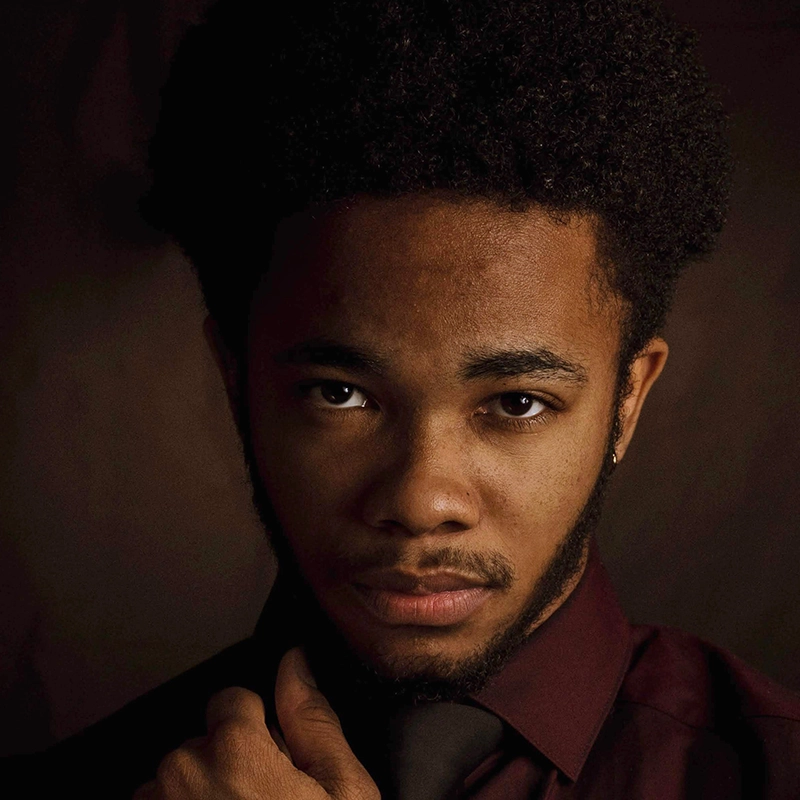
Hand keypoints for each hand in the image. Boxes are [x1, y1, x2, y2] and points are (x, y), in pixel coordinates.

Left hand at [133, 648, 379, 799]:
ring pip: (173, 783)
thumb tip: (296, 659)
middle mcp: (177, 772)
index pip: (231, 701)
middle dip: (226, 767)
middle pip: (201, 743)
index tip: (272, 769)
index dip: (257, 734)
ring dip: (196, 799)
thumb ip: (313, 720)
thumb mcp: (343, 791)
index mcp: (232, 748)